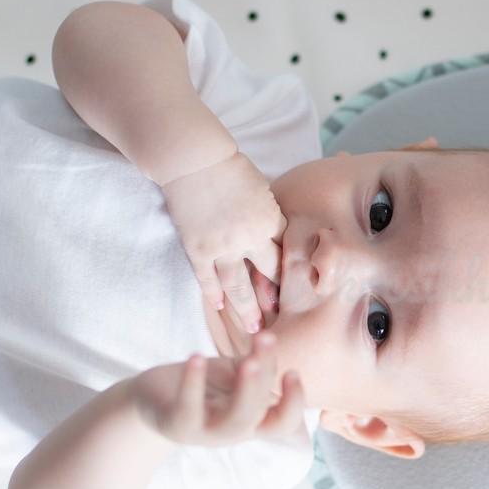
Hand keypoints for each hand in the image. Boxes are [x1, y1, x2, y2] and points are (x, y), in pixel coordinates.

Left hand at [130, 332, 304, 447]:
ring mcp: (205, 433)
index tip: (292, 371)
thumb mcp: (234, 374)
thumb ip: (256, 364)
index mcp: (252, 420)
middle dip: (265, 384)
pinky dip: (193, 383)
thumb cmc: (203, 386)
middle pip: (259, 415)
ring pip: (234, 421)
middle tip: (266, 345)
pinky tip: (196, 357)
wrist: (153, 399)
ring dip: (246, 391)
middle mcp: (232, 431)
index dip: (295, 403)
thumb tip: (270, 341)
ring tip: (248, 361)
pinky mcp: (176, 425)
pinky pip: (188, 409)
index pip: (283, 423)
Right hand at [161, 151, 284, 333]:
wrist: (195, 159)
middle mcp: (249, 237)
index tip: (293, 292)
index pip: (283, 254)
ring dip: (246, 309)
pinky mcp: (198, 248)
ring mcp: (222, 245)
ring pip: (238, 285)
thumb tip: (276, 238)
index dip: (287, 274)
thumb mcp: (263, 190)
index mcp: (270, 220)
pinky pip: (207, 278)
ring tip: (253, 328)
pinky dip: (213, 294)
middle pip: (266, 274)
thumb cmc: (231, 168)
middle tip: (279, 318)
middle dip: (274, 298)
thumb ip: (269, 216)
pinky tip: (218, 308)